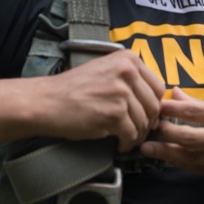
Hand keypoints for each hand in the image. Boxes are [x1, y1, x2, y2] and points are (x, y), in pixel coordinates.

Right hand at [37, 49, 164, 150]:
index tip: (145, 114)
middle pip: (153, 106)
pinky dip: (127, 143)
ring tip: (126, 138)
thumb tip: (154, 102)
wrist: (46, 101)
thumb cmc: (72, 89)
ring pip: (144, 122)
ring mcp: (122, 92)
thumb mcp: (104, 70)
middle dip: (147, 122)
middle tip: (137, 131)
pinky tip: (119, 144)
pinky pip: (132, 134)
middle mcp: (127, 72)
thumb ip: (128, 79)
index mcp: (127, 59)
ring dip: (137, 135)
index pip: (157, 86)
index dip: (153, 104)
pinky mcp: (115, 114)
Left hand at [139, 87, 203, 185]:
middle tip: (152, 129)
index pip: (198, 112)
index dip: (174, 110)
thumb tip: (176, 95)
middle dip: (167, 134)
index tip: (158, 106)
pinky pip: (202, 170)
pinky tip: (171, 158)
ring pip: (194, 158)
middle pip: (192, 138)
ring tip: (149, 148)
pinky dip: (184, 163)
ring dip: (168, 153)